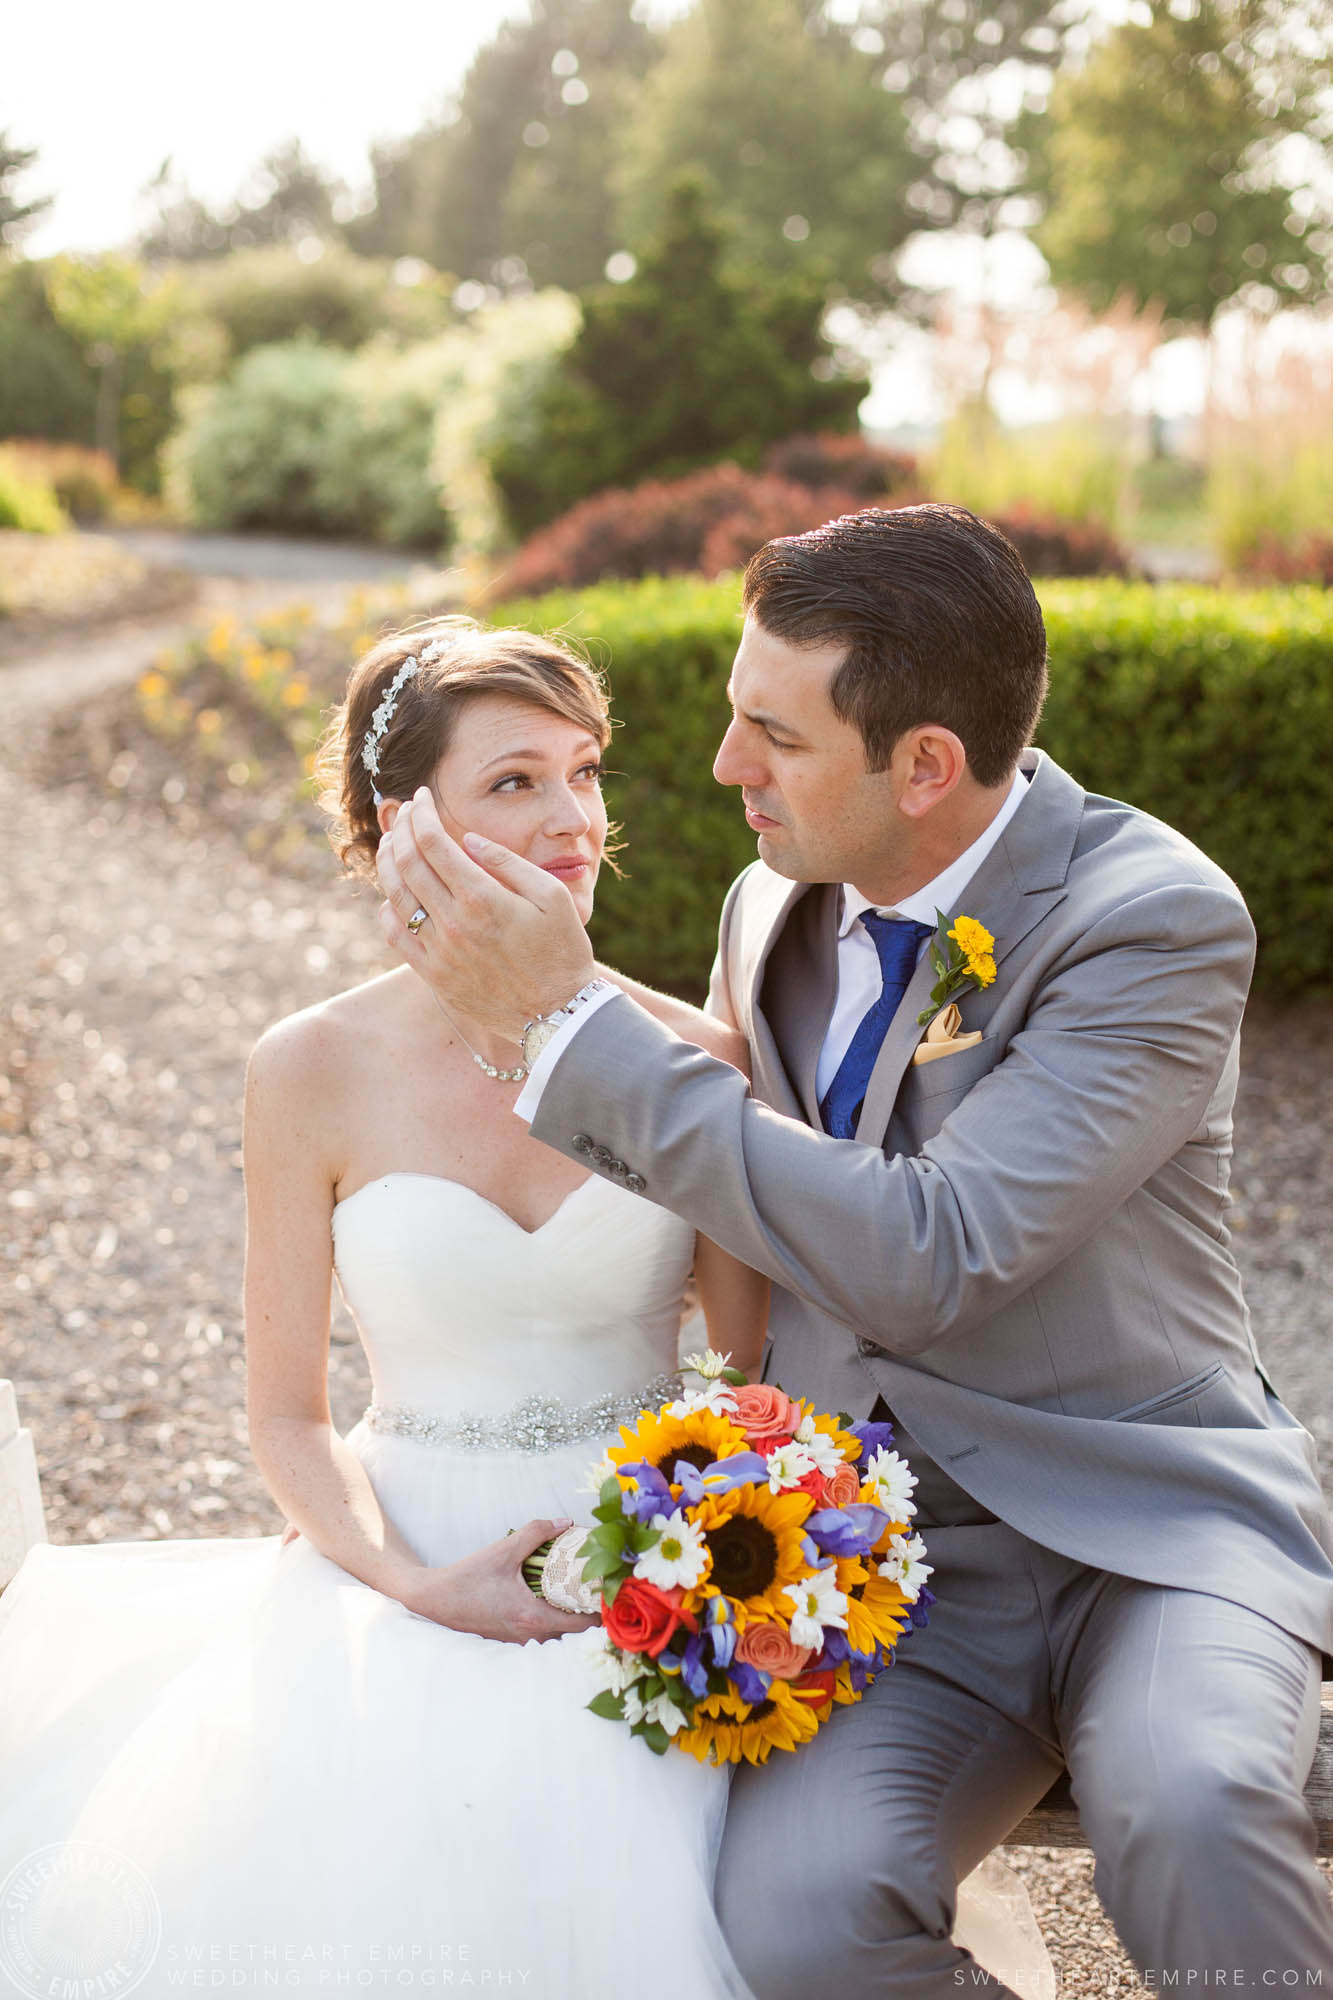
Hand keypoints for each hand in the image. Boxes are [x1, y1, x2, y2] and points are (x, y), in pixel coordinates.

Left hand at [377, 789, 595, 1039]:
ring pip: (395, 896)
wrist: (559, 1015)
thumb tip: (467, 840)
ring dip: (388, 862)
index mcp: (482, 898)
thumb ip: (508, 863)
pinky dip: (388, 909)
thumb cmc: (563, 952)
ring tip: (391, 843)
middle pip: (407, 863)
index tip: (420, 798)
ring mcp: (439, 952)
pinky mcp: (434, 976)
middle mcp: (453, 923)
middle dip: (399, 829)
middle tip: (402, 812)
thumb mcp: (551, 898)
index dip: (420, 814)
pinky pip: (396, 936)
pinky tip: (394, 895)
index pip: (433, 843)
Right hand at [400, 1516, 599, 1642]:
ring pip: (558, 1635)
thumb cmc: (468, 1577)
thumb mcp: (503, 1550)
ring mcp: (519, 1641)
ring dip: (571, 1617)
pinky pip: (542, 1634)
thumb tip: (566, 1522)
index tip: (611, 1590)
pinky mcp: (510, 1639)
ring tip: (580, 1591)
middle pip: (575, 1633)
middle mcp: (530, 1636)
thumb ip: (536, 1533)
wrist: (434, 1600)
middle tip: (599, 1587)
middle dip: (590, 1612)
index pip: (583, 1625)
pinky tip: (553, 1599)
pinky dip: (554, 1620)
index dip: (602, 1609)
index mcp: (534, 1617)